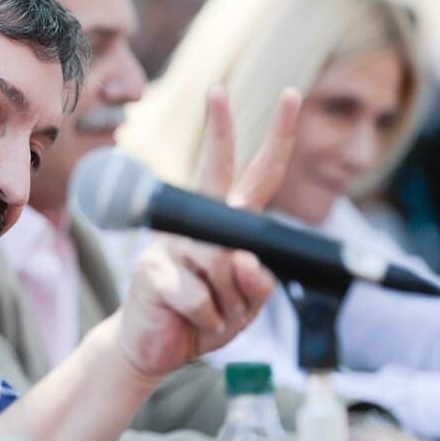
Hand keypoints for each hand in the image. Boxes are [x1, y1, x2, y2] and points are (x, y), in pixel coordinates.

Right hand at [116, 88, 300, 381]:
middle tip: (217, 90)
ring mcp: (172, 244)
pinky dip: (207, 321)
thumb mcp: (244, 308)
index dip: (275, 140)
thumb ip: (257, 285)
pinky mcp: (152, 270)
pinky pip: (203, 298)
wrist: (150, 350)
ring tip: (210, 317)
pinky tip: (188, 321)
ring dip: (229, 306)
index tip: (289, 96)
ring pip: (227, 266)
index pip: (255, 177)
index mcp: (223, 226)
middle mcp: (197, 226)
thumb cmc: (200, 321)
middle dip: (219, 129)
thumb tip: (246, 260)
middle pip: (216, 171)